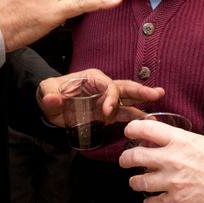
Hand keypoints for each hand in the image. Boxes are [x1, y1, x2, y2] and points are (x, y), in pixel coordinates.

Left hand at [36, 69, 164, 126]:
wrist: (50, 105)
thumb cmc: (50, 93)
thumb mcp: (46, 92)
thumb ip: (49, 95)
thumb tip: (54, 100)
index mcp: (92, 79)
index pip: (108, 86)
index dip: (111, 98)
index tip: (107, 112)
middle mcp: (103, 87)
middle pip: (125, 88)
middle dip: (141, 92)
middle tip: (157, 94)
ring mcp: (107, 100)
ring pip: (128, 101)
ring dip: (143, 105)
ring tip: (157, 112)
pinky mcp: (107, 113)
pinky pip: (123, 114)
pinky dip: (135, 118)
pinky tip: (148, 124)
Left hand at [119, 122, 203, 202]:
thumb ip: (186, 142)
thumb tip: (173, 141)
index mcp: (181, 140)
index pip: (145, 129)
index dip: (133, 129)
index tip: (130, 132)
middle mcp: (173, 159)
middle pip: (134, 156)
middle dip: (126, 159)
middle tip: (126, 161)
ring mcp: (173, 181)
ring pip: (139, 182)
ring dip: (136, 182)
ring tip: (137, 182)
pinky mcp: (178, 201)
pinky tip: (152, 201)